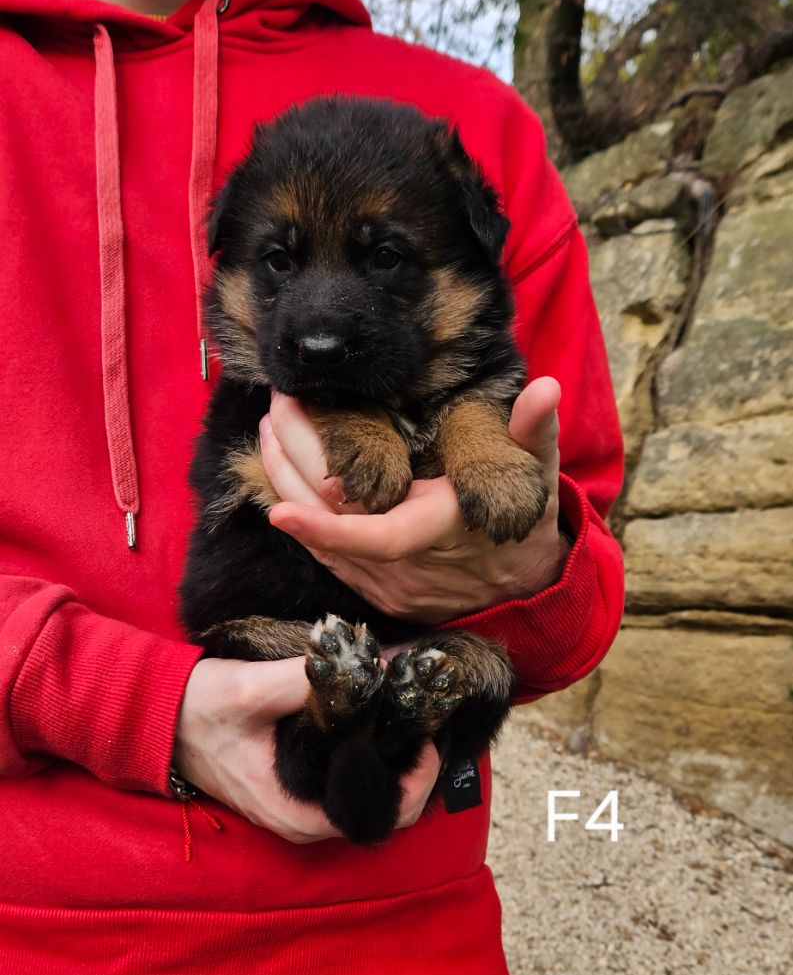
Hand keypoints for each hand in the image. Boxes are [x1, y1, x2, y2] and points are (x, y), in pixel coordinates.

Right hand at [173, 655, 440, 843]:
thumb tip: (369, 662)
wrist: (156, 717)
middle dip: (411, 768)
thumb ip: (307, 679)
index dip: (416, 780)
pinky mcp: (293, 786)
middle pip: (382, 809)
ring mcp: (297, 805)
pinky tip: (375, 719)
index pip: (380, 814)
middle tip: (421, 719)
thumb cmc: (199, 709)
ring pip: (365, 795)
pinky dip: (368, 755)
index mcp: (296, 812)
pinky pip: (346, 781)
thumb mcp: (251, 689)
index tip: (426, 736)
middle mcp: (301, 819)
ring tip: (405, 716)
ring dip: (392, 761)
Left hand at [261, 379, 570, 623]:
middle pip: (329, 525)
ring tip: (270, 428)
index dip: (327, 530)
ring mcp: (380, 581)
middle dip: (291, 467)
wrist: (520, 585)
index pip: (374, 540)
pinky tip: (280, 472)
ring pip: (315, 541)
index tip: (281, 511)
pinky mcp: (369, 585)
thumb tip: (545, 389)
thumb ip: (536, 431)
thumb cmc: (524, 522)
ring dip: (285, 484)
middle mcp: (400, 567)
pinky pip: (321, 552)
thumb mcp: (537, 476)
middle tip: (278, 406)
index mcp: (436, 535)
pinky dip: (297, 510)